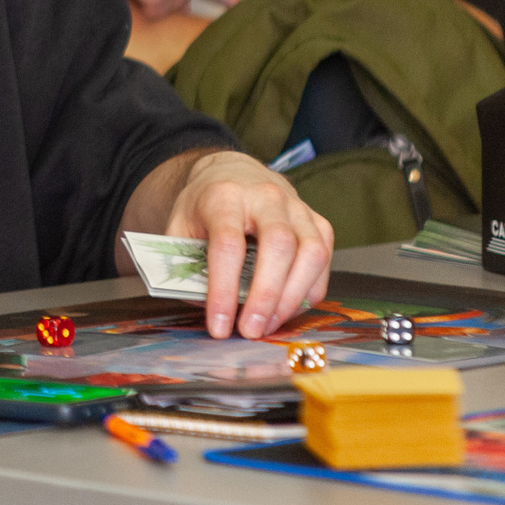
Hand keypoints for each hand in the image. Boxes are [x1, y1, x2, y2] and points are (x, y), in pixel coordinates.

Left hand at [164, 150, 333, 340]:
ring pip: (311, 252)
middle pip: (279, 244)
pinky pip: (324, 260)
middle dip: (267, 295)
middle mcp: (267, 196)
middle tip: (252, 330)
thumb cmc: (206, 206)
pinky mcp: (318, 222)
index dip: (224, 289)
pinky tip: (287, 309)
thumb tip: (204, 308)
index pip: (228, 244)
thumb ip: (186, 265)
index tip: (219, 326)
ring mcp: (297, 207)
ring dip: (292, 298)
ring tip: (268, 325)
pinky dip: (309, 291)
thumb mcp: (179, 227)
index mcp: (225, 196)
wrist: (233, 173)